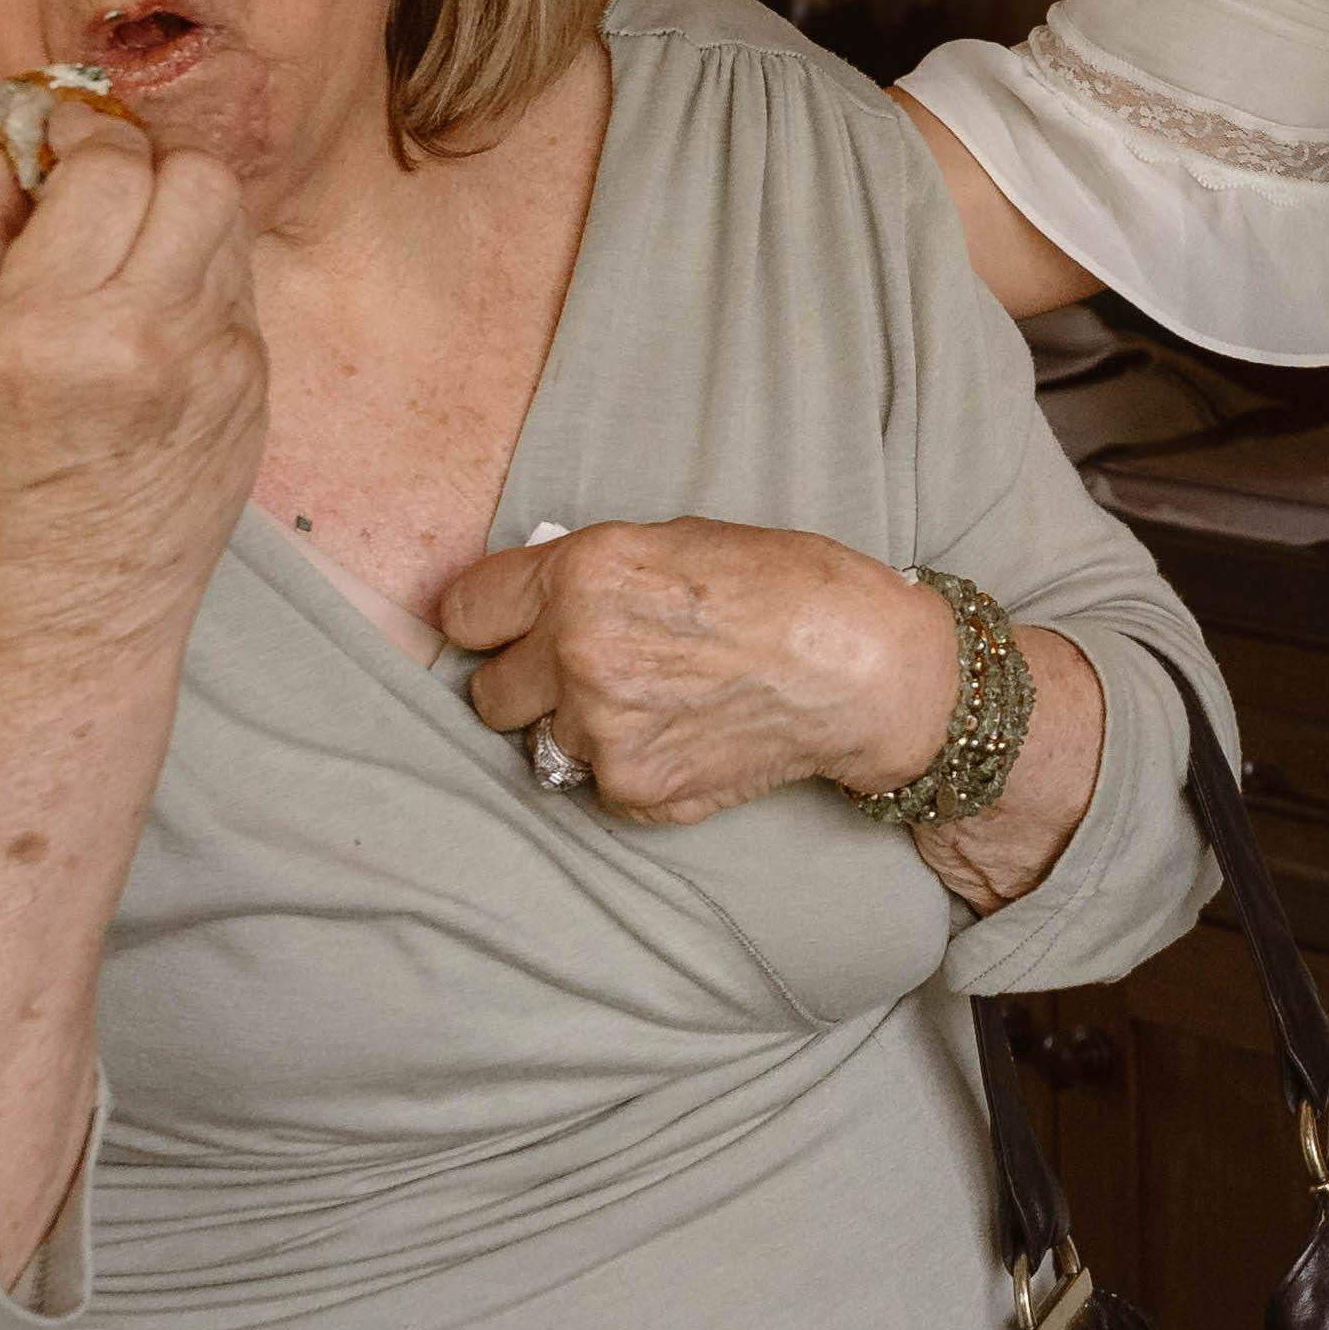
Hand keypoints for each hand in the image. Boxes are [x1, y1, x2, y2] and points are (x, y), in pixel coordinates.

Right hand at [0, 110, 268, 662]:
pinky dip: (199, 282)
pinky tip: (152, 326)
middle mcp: (148, 340)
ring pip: (232, 227)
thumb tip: (11, 149)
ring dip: (179, 216)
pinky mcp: (256, 399)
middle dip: (146, 164)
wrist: (60, 626)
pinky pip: (239, 295)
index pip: (108, 163)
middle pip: (198, 175)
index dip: (82, 132)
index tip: (58, 137)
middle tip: (100, 191)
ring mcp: (219, 371)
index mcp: (51, 327)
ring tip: (125, 258)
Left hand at [435, 519, 956, 825]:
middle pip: (489, 693)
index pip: (464, 612)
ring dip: (584, 730)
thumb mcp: (676, 540)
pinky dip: (631, 768)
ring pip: (546, 743)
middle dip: (529, 685)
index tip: (508, 631)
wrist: (863, 670)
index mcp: (580, 575)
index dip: (491, 622)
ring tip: (659, 704)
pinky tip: (687, 736)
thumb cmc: (788, 588)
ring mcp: (602, 730)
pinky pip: (599, 783)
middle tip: (589, 675)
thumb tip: (540, 600)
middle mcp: (576, 653)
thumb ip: (592, 574)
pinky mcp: (635, 789)